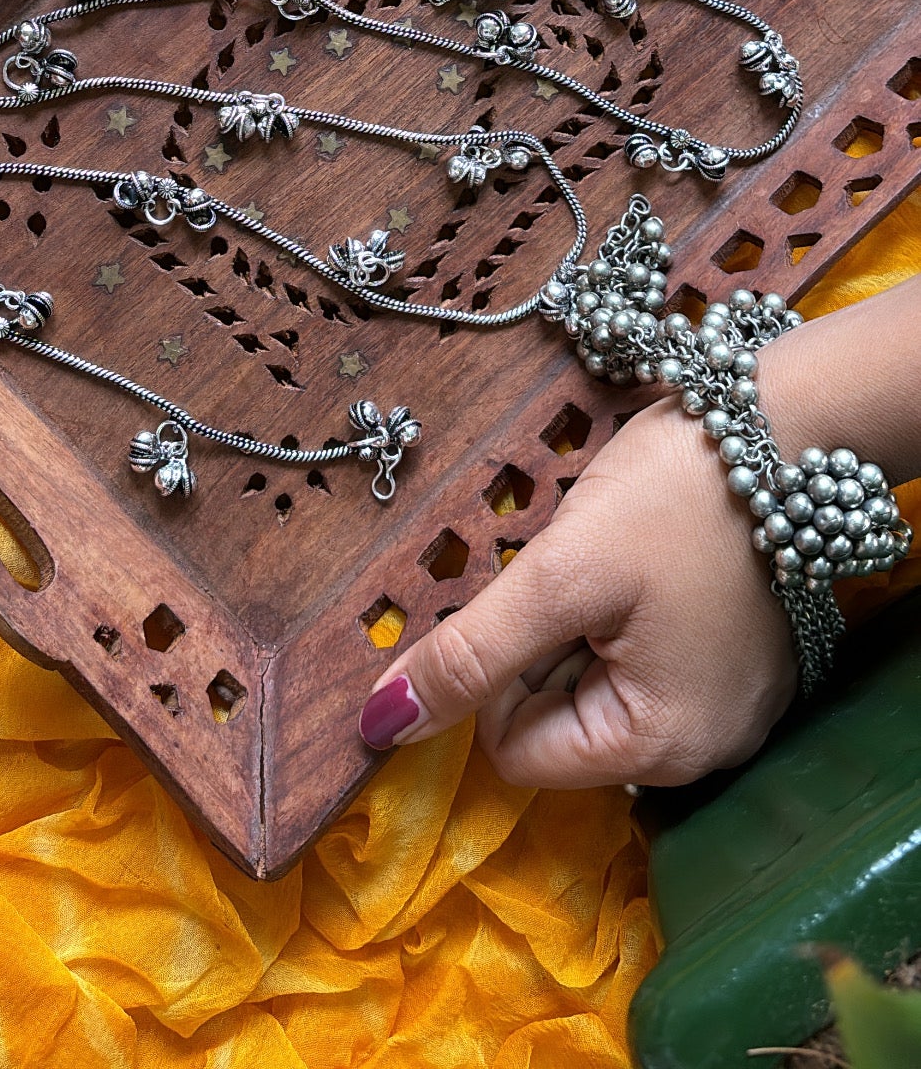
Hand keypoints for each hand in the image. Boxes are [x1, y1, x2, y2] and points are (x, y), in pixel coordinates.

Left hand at [359, 274, 920, 786]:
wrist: (793, 422)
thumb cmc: (678, 496)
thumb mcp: (560, 572)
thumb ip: (470, 653)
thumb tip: (381, 725)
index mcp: (658, 748)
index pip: (516, 752)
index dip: (494, 675)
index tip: (526, 595)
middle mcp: (702, 749)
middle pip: (558, 720)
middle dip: (541, 641)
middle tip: (571, 565)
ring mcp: (727, 702)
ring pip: (595, 679)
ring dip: (577, 620)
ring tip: (611, 553)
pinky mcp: (738, 656)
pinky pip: (644, 653)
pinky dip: (620, 607)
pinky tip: (642, 553)